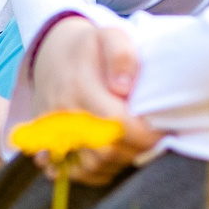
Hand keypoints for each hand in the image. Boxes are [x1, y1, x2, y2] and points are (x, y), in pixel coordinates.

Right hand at [29, 15, 156, 184]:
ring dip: (117, 163)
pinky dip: (94, 173)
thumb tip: (124, 88)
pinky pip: (70, 172)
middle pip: (105, 152)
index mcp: (80, 89)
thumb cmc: (89, 46)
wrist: (50, 52)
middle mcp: (62, 115)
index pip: (118, 126)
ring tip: (133, 147)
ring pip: (89, 166)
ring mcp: (50, 133)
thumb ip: (122, 56)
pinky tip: (110, 159)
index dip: (146, 136)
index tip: (164, 132)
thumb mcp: (110, 36)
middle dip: (135, 151)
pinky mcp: (44, 144)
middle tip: (151, 141)